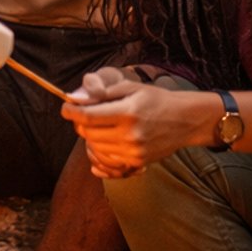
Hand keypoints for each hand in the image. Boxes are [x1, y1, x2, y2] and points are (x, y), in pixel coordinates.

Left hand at [62, 68, 215, 177]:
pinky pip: (107, 161)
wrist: (186, 120)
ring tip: (100, 127)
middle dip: (80, 124)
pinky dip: (100, 152)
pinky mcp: (137, 162)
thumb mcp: (131, 88)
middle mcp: (130, 135)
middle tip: (84, 115)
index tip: (66, 108)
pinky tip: (104, 142)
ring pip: (95, 148)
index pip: (87, 117)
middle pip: (88, 134)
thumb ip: (102, 93)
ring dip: (91, 137)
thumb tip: (75, 99)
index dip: (71, 112)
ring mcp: (133, 151)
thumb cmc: (157, 100)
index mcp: (127, 113)